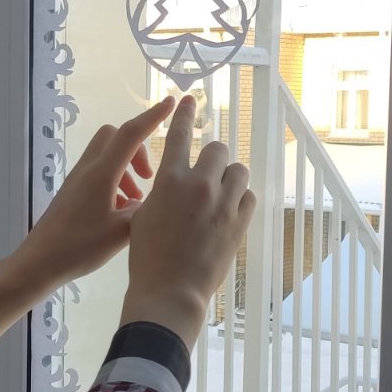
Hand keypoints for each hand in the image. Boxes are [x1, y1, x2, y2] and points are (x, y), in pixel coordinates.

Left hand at [11, 96, 175, 290]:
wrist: (39, 262)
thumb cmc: (79, 248)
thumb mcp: (121, 232)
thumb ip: (143, 212)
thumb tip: (152, 202)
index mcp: (102, 174)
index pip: (131, 134)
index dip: (153, 117)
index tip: (170, 103)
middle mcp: (88, 170)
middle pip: (115, 137)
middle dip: (137, 148)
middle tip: (147, 177)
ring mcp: (77, 180)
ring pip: (107, 156)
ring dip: (126, 169)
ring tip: (136, 202)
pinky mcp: (72, 192)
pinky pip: (98, 173)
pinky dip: (114, 181)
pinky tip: (119, 212)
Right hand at [120, 95, 254, 349]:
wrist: (170, 291)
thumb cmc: (147, 257)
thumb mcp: (143, 216)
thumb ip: (161, 191)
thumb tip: (176, 181)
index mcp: (169, 181)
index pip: (178, 136)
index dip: (184, 114)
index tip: (190, 99)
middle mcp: (199, 185)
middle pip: (217, 149)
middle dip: (213, 159)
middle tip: (206, 176)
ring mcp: (222, 204)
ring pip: (238, 171)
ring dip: (230, 178)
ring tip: (220, 195)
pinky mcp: (239, 223)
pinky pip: (248, 197)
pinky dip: (240, 200)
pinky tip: (229, 213)